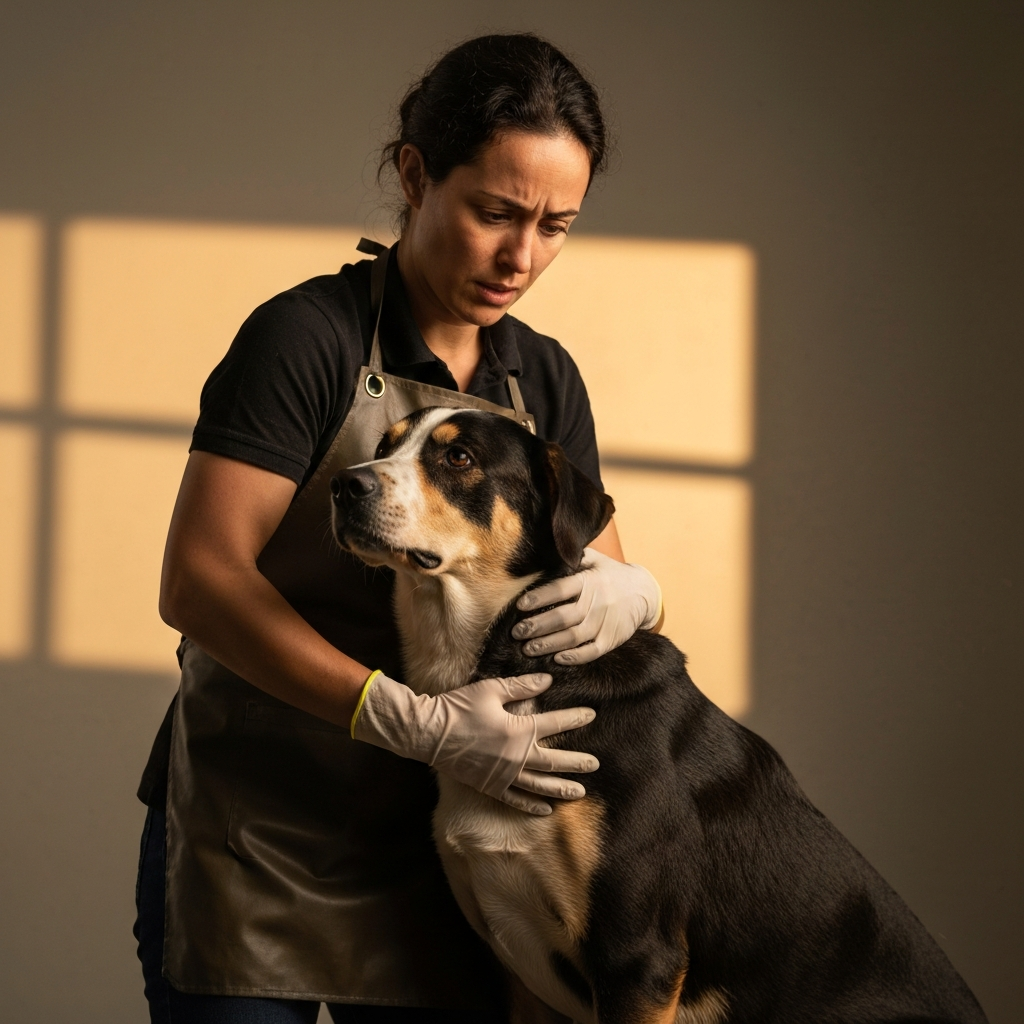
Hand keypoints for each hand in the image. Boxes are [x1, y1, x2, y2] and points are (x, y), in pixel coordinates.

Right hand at [351, 671, 598, 814]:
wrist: (428, 732)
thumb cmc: (458, 707)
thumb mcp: (490, 689)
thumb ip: (521, 686)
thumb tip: (548, 680)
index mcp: (517, 730)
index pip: (554, 723)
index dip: (574, 718)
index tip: (590, 715)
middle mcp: (515, 757)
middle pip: (554, 761)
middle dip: (577, 762)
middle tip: (596, 764)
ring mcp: (503, 775)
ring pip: (539, 785)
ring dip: (561, 788)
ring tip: (580, 791)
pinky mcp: (489, 786)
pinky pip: (515, 800)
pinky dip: (532, 806)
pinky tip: (546, 810)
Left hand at [513, 547, 661, 664]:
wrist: (644, 591)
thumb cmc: (610, 574)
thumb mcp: (594, 559)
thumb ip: (572, 558)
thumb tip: (544, 549)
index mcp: (589, 580)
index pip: (560, 589)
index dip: (539, 598)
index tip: (520, 606)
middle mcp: (597, 602)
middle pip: (562, 617)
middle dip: (537, 626)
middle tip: (517, 632)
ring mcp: (605, 622)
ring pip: (573, 637)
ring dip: (549, 645)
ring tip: (528, 649)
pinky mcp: (612, 639)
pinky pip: (591, 651)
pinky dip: (574, 657)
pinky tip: (557, 659)